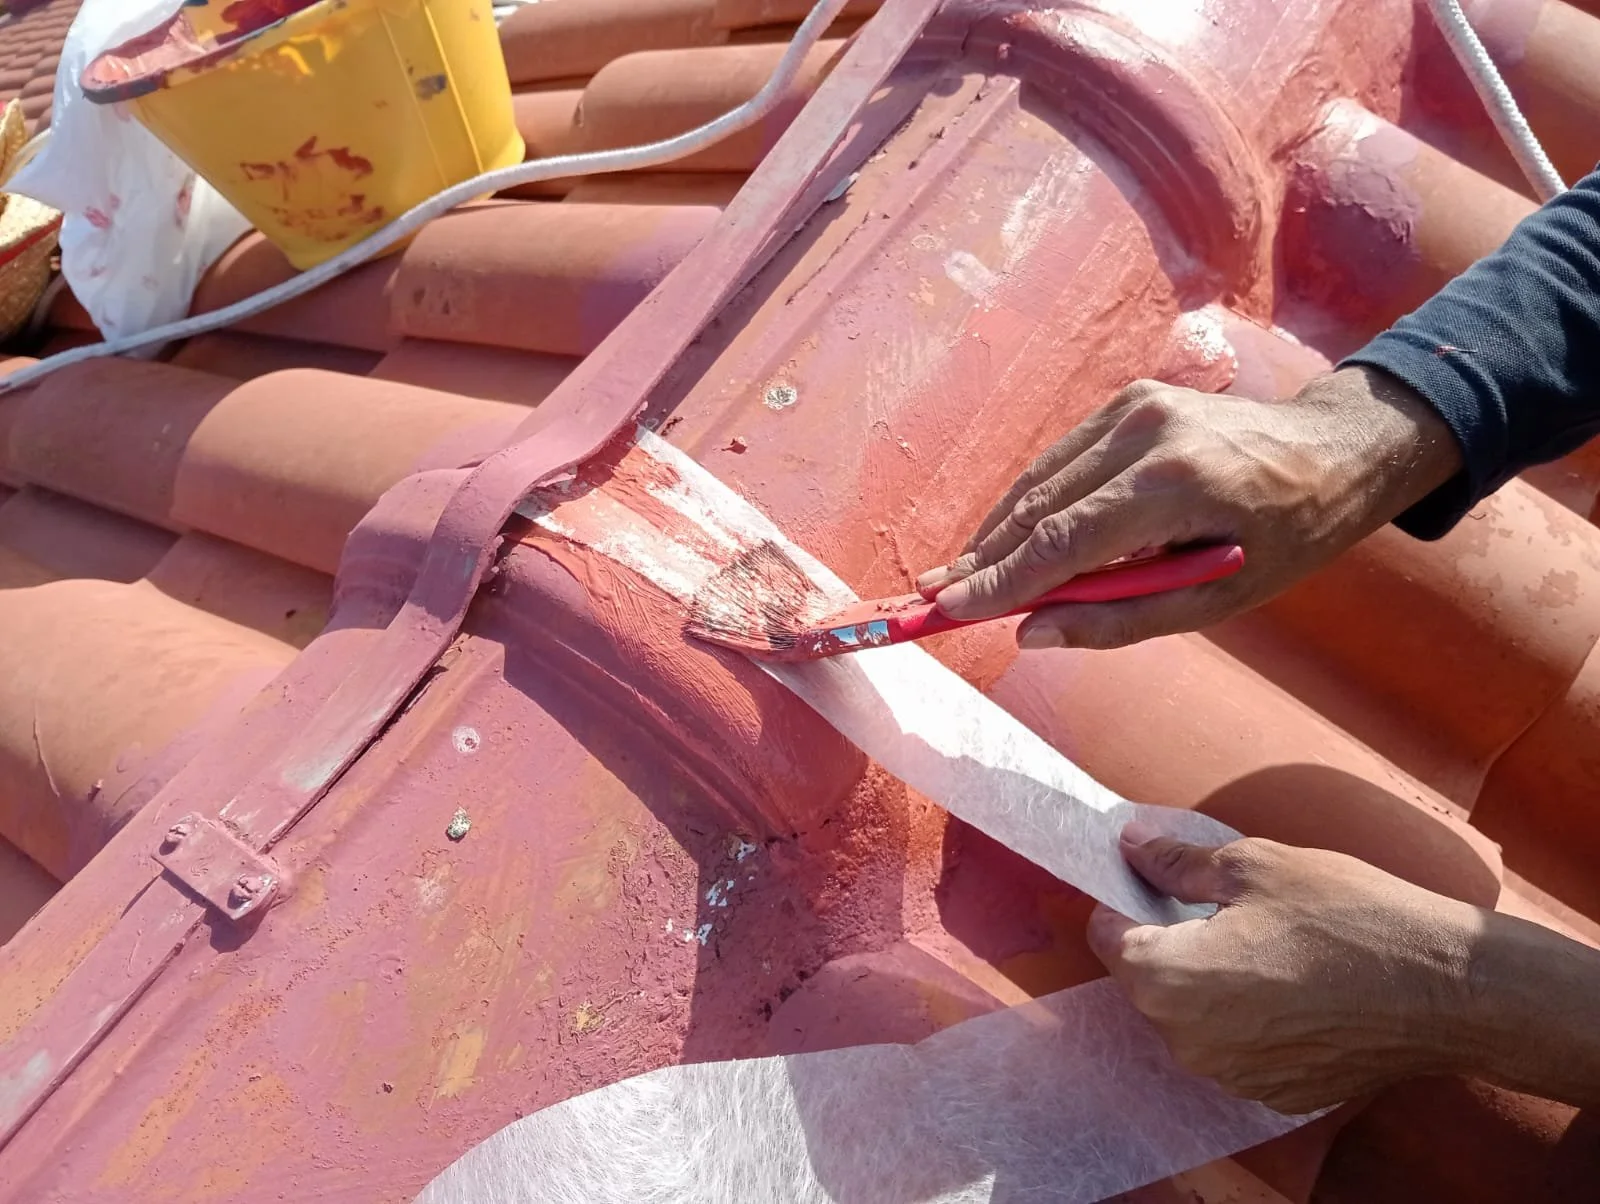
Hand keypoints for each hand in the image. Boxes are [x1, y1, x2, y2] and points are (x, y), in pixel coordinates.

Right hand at [917, 367, 1461, 648]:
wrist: (1334, 448)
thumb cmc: (1287, 536)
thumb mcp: (1219, 599)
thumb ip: (1120, 618)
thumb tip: (1032, 633)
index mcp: (1175, 484)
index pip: (1063, 540)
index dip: (1001, 581)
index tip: (952, 610)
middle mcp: (1145, 432)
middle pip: (1039, 506)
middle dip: (984, 558)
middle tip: (934, 598)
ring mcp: (1133, 406)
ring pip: (1040, 479)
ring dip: (995, 531)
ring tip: (956, 575)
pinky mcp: (1127, 399)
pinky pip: (1060, 459)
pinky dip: (1028, 502)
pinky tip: (1001, 537)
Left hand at [1086, 824, 1481, 1114]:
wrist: (1443, 987)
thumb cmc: (1345, 915)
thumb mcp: (1252, 864)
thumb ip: (1177, 862)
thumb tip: (1130, 847)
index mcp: (1166, 978)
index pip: (1107, 936)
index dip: (1125, 901)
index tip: (1157, 881)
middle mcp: (1186, 1040)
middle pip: (1147, 979)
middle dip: (1169, 941)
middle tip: (1221, 907)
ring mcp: (1231, 1075)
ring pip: (1192, 1017)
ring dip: (1210, 982)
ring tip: (1266, 945)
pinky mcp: (1274, 1093)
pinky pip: (1237, 1046)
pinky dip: (1249, 1018)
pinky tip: (1293, 986)